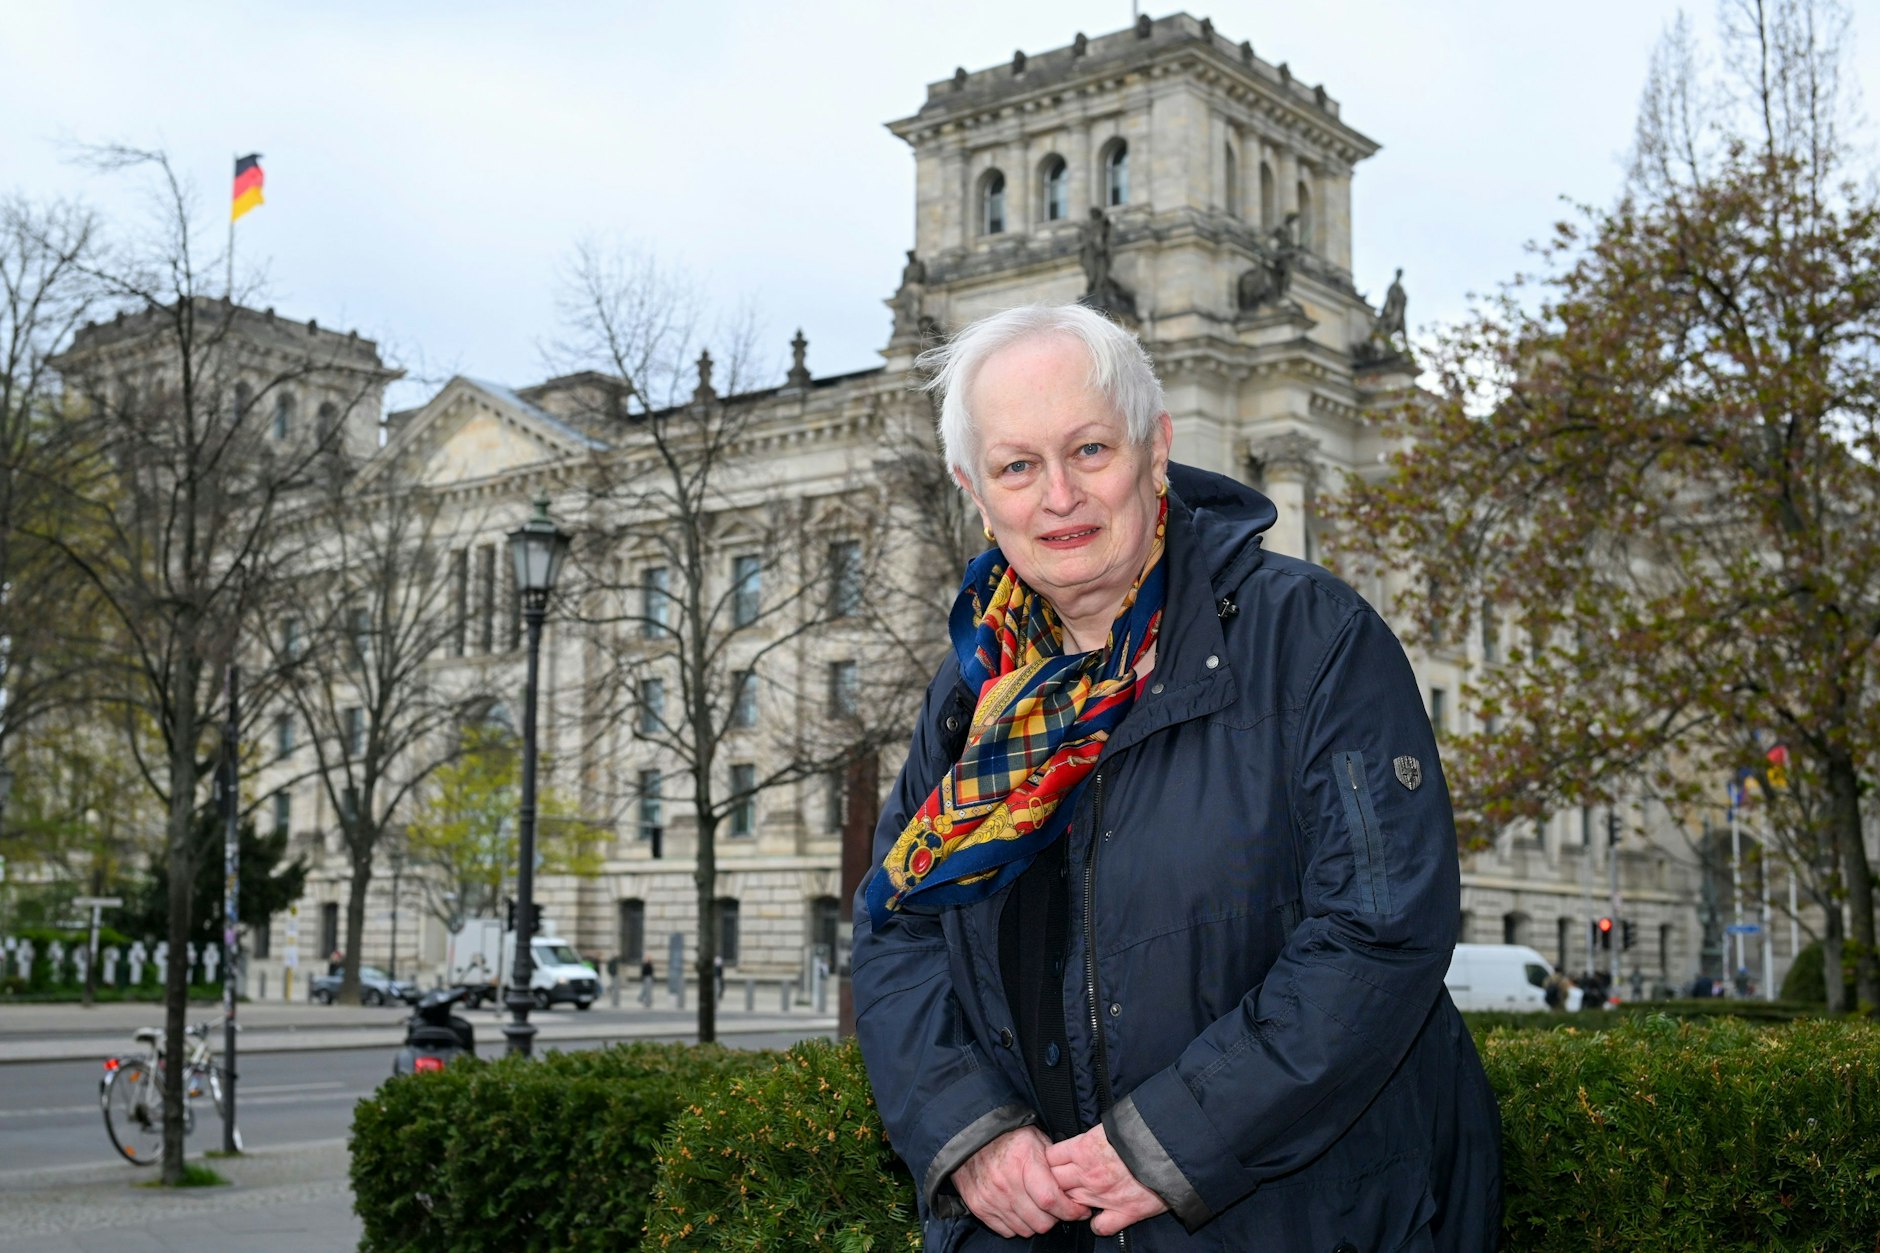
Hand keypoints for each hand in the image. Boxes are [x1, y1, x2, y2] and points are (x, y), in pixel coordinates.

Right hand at [954, 1125, 1091, 1237]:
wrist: (970, 1136)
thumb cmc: (1009, 1136)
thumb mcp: (1036, 1139)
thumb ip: (1054, 1163)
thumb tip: (1076, 1185)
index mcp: (1023, 1162)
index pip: (1050, 1199)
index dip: (1070, 1210)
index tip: (1079, 1210)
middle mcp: (1006, 1183)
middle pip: (1040, 1221)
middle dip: (1055, 1219)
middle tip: (1058, 1209)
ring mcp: (990, 1197)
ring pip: (1025, 1229)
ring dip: (1036, 1223)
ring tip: (1038, 1208)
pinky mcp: (979, 1207)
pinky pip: (1006, 1231)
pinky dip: (1017, 1225)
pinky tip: (1020, 1210)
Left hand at [1046, 1123, 1168, 1236]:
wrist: (1174, 1145)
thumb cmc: (1143, 1129)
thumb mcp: (1110, 1125)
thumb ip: (1091, 1136)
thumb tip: (1082, 1139)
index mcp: (1084, 1148)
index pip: (1050, 1157)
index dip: (1049, 1161)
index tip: (1052, 1162)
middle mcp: (1089, 1173)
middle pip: (1054, 1182)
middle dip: (1053, 1182)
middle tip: (1060, 1182)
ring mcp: (1104, 1195)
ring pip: (1071, 1204)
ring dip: (1071, 1203)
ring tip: (1077, 1199)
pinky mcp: (1125, 1211)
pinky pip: (1099, 1227)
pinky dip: (1097, 1225)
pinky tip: (1099, 1217)